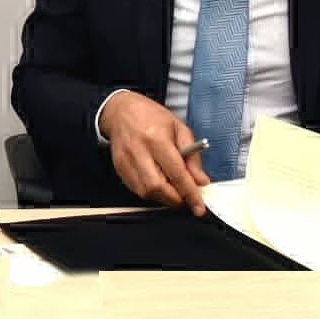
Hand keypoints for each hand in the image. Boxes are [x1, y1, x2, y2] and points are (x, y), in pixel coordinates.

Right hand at [100, 91, 210, 215]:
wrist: (121, 111)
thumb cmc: (150, 116)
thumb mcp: (179, 129)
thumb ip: (192, 156)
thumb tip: (200, 180)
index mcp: (156, 138)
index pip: (176, 173)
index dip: (190, 193)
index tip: (199, 206)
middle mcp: (138, 151)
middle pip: (158, 187)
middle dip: (176, 199)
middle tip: (187, 197)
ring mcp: (126, 161)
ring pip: (146, 192)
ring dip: (164, 197)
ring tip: (174, 189)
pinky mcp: (119, 168)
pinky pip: (136, 190)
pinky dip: (151, 193)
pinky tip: (159, 184)